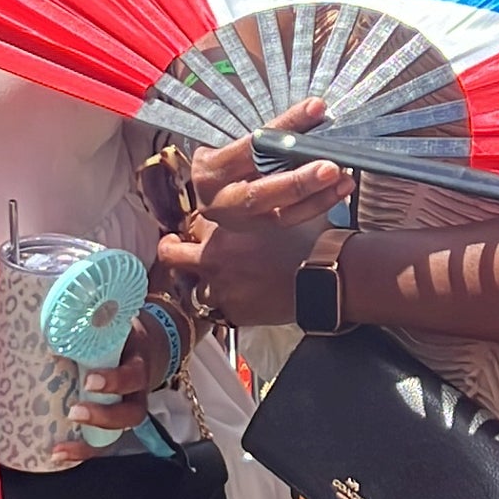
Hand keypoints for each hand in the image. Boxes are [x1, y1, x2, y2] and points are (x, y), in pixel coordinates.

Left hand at [50, 318, 162, 467]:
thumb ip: (94, 322)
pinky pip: (102, 443)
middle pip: (131, 415)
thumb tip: (55, 317)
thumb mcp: (113, 325)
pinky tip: (57, 453)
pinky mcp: (112, 423)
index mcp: (137, 365)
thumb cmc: (119, 335)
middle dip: (103, 417)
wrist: (138, 348)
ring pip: (117, 435)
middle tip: (75, 412)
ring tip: (61, 446)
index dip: (115, 381)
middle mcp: (136, 394)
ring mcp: (125, 410)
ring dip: (89, 444)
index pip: (133, 376)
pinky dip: (81, 450)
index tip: (91, 380)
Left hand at [159, 212, 329, 330]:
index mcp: (224, 224)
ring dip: (204, 283)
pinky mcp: (234, 311)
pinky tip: (243, 298)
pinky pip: (219, 310)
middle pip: (172, 253)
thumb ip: (265, 202)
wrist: (326, 274)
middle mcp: (214, 255)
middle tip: (174, 249)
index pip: (193, 221)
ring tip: (218, 281)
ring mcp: (221, 286)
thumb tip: (269, 187)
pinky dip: (228, 304)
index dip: (198, 226)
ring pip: (194, 287)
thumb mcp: (285, 207)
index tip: (201, 228)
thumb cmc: (311, 239)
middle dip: (172, 250)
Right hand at [189, 97, 352, 224]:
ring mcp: (239, 221)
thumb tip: (315, 111)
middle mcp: (218, 200)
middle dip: (297, 181)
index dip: (285, 127)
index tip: (315, 109)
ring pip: (280, 213)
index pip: (250, 146)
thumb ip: (265, 132)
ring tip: (344, 180)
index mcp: (209, 168)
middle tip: (330, 167)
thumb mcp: (230, 139)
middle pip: (259, 193)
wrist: (205, 193)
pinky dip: (317, 205)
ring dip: (316, 197)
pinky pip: (291, 221)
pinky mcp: (258, 231)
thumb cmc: (224, 157)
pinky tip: (338, 191)